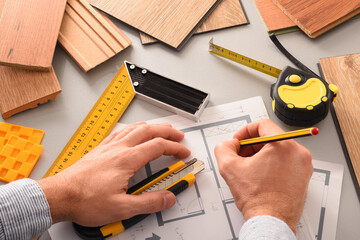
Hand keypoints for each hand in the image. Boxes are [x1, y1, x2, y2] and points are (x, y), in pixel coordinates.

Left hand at [37, 122, 190, 225]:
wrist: (60, 195)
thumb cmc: (85, 200)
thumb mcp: (122, 208)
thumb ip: (149, 202)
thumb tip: (167, 198)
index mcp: (127, 160)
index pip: (158, 146)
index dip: (175, 148)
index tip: (184, 153)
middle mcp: (118, 149)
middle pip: (149, 131)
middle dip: (167, 131)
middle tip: (178, 135)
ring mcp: (108, 147)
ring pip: (134, 128)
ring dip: (152, 127)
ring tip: (161, 129)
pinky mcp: (100, 149)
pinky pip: (121, 131)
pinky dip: (133, 128)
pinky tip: (132, 131)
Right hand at [214, 119, 312, 232]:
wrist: (271, 222)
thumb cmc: (258, 199)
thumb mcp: (229, 167)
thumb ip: (224, 147)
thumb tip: (229, 144)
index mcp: (284, 145)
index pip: (263, 124)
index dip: (245, 131)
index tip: (239, 141)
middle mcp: (298, 153)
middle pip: (271, 137)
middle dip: (252, 144)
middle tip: (240, 155)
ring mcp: (303, 165)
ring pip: (278, 149)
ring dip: (261, 154)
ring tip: (249, 168)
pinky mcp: (303, 176)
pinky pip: (285, 161)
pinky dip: (271, 163)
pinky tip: (260, 175)